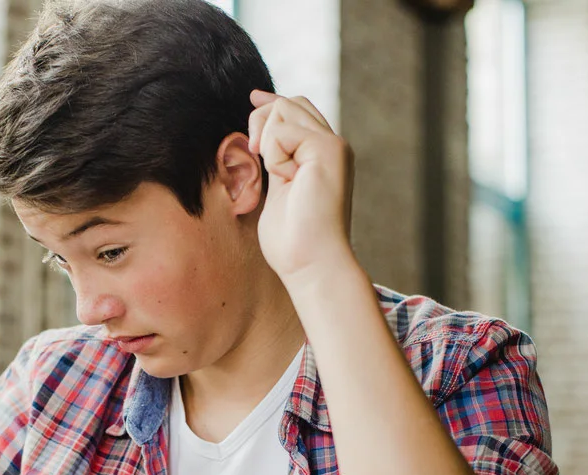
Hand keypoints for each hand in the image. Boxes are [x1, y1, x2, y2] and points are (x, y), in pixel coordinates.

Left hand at [248, 90, 356, 284]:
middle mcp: (333, 146)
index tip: (253, 98)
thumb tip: (260, 138)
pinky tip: (285, 179)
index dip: (272, 103)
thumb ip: (276, 161)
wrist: (311, 263)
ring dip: (267, 142)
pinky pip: (282, 130)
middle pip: (290, 102)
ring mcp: (333, 146)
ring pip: (284, 109)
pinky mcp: (327, 149)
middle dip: (261, 120)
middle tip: (254, 153)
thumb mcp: (279, 190)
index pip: (298, 111)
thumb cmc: (292, 241)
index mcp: (323, 156)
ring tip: (279, 176)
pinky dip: (273, 154)